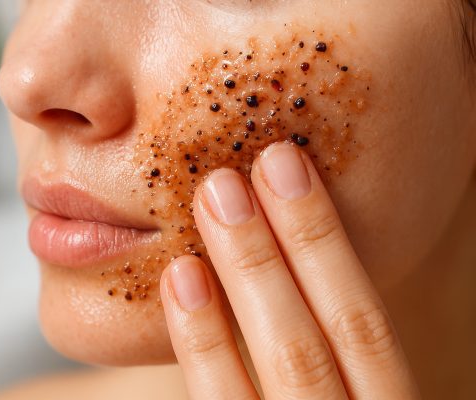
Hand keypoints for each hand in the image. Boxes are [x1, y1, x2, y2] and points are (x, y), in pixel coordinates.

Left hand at [160, 142, 420, 398]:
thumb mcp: (340, 395)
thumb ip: (325, 351)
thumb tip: (286, 242)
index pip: (369, 327)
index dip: (332, 244)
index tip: (291, 165)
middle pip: (339, 331)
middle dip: (305, 239)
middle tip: (266, 160)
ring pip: (293, 360)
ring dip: (253, 269)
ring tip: (215, 196)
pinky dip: (203, 340)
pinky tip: (181, 276)